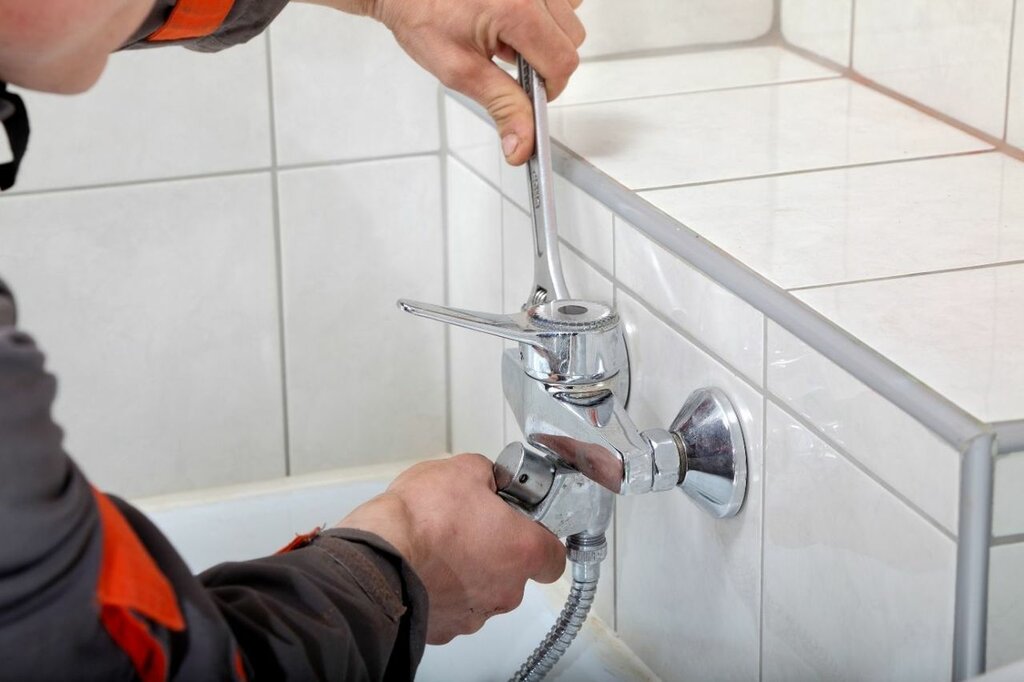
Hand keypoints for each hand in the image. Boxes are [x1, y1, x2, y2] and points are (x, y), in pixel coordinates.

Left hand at [303, 0, 584, 164]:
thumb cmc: (422, 15)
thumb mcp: (459, 70)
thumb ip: (501, 106)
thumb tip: (522, 144)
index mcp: (517, 10)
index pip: (562, 63)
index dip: (546, 88)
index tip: (526, 94)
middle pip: (572, 40)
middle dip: (546, 61)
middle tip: (507, 62)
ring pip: (569, 18)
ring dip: (546, 36)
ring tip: (505, 37)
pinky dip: (544, 14)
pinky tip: (513, 20)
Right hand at [336, 453, 565, 643]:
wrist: (377, 558)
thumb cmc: (421, 519)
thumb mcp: (462, 469)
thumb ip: (487, 474)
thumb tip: (486, 477)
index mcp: (521, 551)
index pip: (555, 556)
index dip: (541, 538)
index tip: (526, 525)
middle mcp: (505, 590)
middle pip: (515, 573)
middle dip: (497, 550)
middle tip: (472, 526)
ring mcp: (474, 614)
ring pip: (482, 590)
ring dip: (468, 571)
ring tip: (440, 545)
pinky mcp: (443, 628)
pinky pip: (451, 606)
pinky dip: (441, 589)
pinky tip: (424, 566)